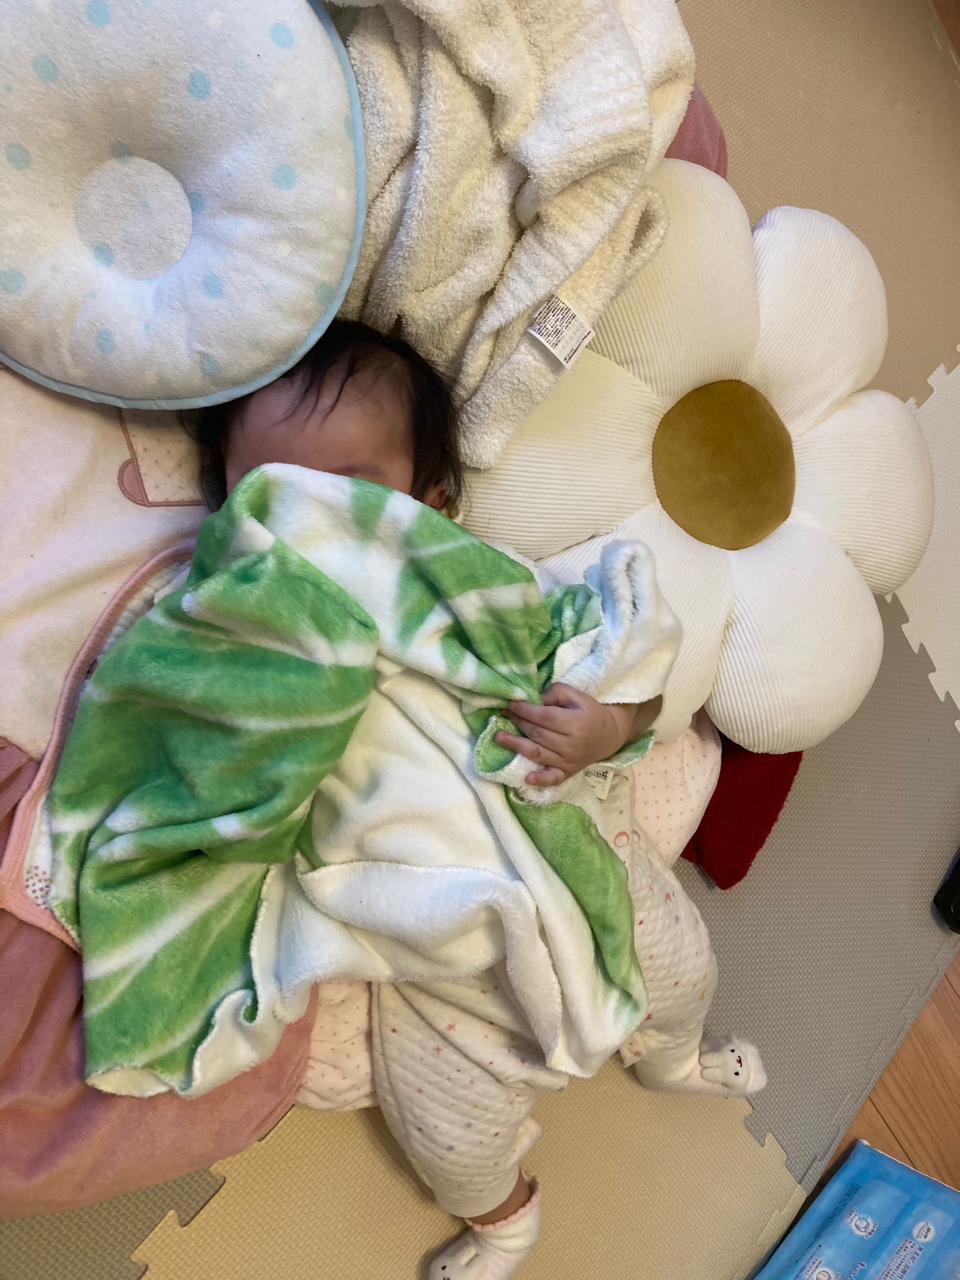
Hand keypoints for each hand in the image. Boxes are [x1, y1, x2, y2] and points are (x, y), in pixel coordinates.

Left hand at [494, 683, 636, 786]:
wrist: (608, 736)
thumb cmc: (589, 712)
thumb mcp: (577, 696)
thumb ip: (555, 693)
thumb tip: (534, 700)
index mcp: (575, 723)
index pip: (544, 716)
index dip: (525, 710)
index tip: (510, 704)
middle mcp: (571, 744)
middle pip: (538, 733)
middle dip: (518, 723)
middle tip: (502, 715)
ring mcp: (568, 761)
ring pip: (538, 753)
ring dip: (516, 745)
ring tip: (498, 738)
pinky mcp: (567, 772)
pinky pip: (553, 778)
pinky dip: (540, 780)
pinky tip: (527, 779)